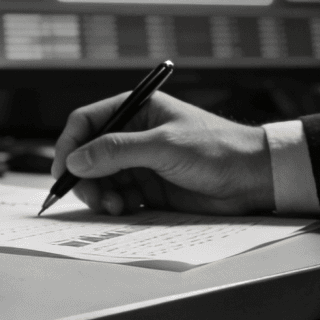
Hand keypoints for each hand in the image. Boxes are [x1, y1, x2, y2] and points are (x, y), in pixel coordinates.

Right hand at [51, 92, 274, 215]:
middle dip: (85, 177)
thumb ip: (117, 151)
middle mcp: (133, 134)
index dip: (69, 145)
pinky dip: (116, 205)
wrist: (256, 178)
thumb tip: (75, 161)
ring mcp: (141, 162)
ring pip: (101, 179)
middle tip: (92, 198)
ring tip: (115, 207)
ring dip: (101, 194)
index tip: (63, 172)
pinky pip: (119, 196)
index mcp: (135, 109)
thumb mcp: (163, 146)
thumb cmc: (217, 148)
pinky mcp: (150, 188)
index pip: (86, 122)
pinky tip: (127, 210)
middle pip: (89, 155)